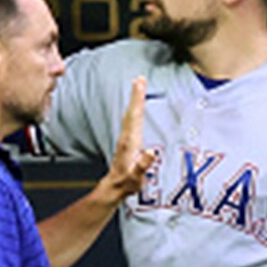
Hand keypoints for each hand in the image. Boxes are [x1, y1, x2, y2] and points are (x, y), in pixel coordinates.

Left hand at [99, 78, 156, 203]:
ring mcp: (126, 138)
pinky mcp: (127, 140)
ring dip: (134, 100)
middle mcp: (127, 137)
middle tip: (140, 79)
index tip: (140, 84)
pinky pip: (131, 120)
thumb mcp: (135, 177)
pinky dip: (134, 109)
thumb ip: (142, 165)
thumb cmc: (126, 183)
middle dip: (136, 95)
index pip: (135, 117)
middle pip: (132, 112)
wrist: (115, 187)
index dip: (138, 100)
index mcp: (130, 142)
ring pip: (130, 114)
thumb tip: (151, 152)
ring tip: (138, 86)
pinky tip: (136, 106)